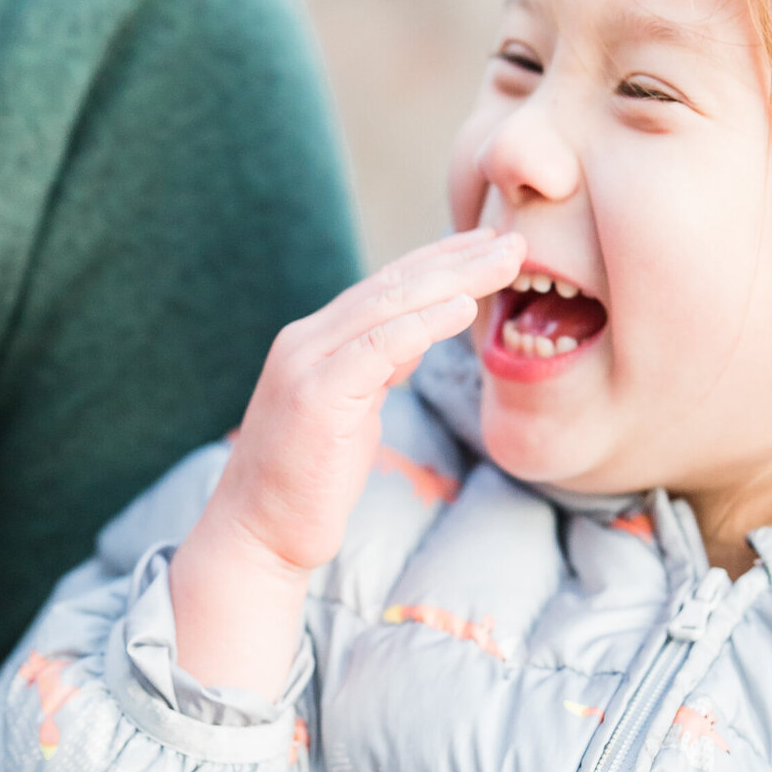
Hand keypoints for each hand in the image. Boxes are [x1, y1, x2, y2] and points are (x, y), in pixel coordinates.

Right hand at [169, 229, 522, 696]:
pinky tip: (463, 308)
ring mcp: (307, 364)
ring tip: (505, 261)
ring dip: (454, 279)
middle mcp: (307, 340)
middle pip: (393, 285)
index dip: (440, 260)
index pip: (386, 286)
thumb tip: (416, 336)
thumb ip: (377, 368)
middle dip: (457, 258)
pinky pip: (377, 347)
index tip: (490, 244)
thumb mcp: (350, 410)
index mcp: (316, 341)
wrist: (257, 533)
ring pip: (388, 305)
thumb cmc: (308, 481)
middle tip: (514, 238)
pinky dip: (422, 324)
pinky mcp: (316, 396)